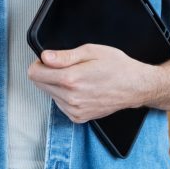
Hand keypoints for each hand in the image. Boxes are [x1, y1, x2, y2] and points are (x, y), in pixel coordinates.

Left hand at [26, 43, 151, 122]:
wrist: (135, 86)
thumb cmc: (117, 67)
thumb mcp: (91, 51)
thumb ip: (64, 56)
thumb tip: (45, 57)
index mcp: (71, 79)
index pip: (34, 73)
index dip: (40, 63)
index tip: (49, 60)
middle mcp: (71, 97)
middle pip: (39, 84)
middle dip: (48, 73)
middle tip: (67, 67)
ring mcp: (74, 110)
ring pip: (50, 94)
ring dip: (58, 85)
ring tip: (79, 78)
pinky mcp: (79, 117)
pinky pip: (60, 104)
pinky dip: (66, 96)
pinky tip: (81, 89)